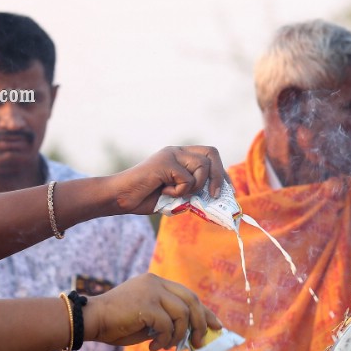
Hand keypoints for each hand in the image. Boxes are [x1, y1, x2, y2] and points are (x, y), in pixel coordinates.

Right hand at [84, 273, 222, 350]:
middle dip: (200, 324)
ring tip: (167, 346)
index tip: (216, 326)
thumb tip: (191, 335)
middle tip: (199, 342)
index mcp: (157, 283)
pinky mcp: (146, 304)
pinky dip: (164, 339)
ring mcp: (152, 291)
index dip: (205, 312)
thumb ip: (167, 320)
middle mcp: (156, 282)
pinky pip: (167, 325)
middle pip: (192, 301)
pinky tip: (154, 346)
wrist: (90, 320)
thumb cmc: (116, 323)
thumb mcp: (147, 319)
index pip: (189, 296)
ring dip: (178, 335)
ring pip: (182, 314)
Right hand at [107, 145, 226, 214]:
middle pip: (212, 153)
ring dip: (195, 186)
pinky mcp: (165, 162)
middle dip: (218, 176)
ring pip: (202, 166)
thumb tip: (218, 199)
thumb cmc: (148, 198)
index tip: (228, 190)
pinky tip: (163, 191)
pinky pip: (187, 179)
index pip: (211, 155)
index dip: (222, 172)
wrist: (121, 198)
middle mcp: (178, 151)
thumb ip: (194, 192)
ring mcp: (171, 154)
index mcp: (182, 156)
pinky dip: (179, 191)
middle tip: (214, 195)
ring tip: (177, 193)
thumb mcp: (178, 195)